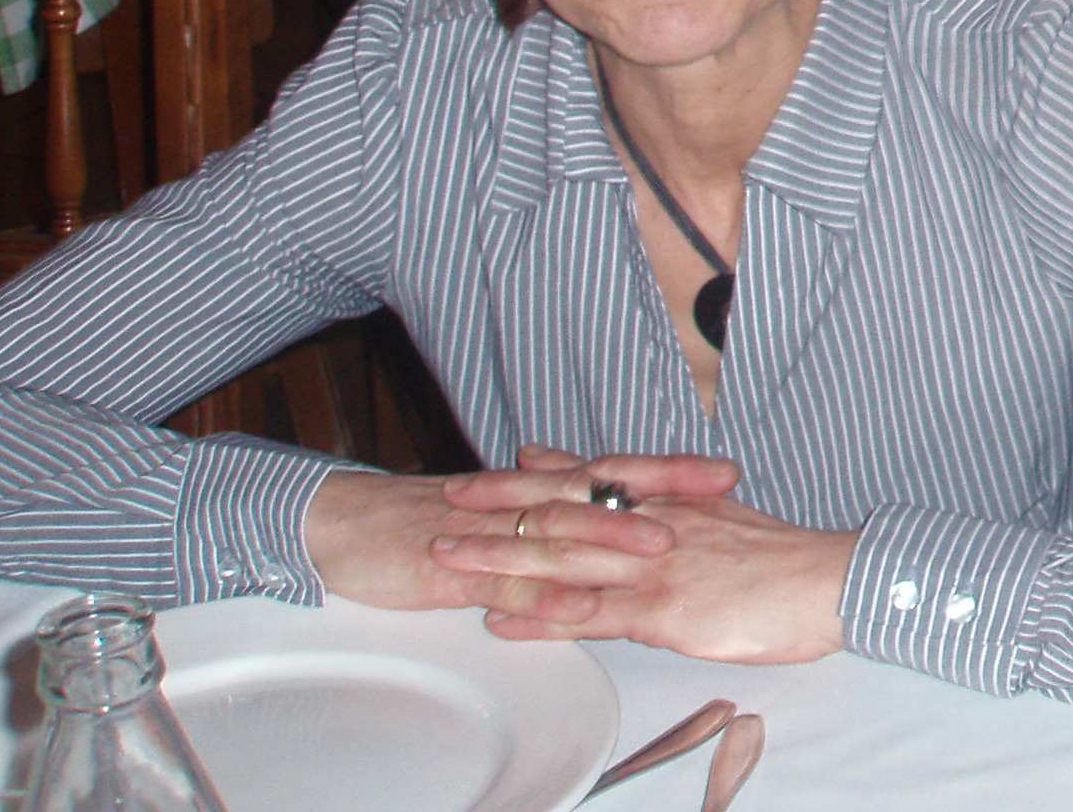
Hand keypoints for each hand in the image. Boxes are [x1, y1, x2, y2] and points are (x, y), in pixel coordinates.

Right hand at [304, 458, 684, 615]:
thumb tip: (612, 520)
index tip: (726, 471)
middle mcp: (523, 503)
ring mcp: (491, 535)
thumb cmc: (426, 524)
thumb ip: (554, 517)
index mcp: (537, 491)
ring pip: (562, 532)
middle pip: (602, 489)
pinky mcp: (455, 570)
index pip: (615, 473)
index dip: (670, 472)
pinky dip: (544, 594)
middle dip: (663, 489)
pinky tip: (577, 601)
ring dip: (613, 538)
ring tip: (663, 547)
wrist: (346, 528)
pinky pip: (506, 583)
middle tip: (719, 489)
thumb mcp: (500, 519)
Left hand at [432, 445, 853, 662]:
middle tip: (446, 502)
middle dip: (499, 506)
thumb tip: (634, 489)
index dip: (533, 477)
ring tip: (448, 556)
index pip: (590, 479)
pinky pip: (587, 614)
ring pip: (562, 557)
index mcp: (672, 499)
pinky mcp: (662, 610)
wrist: (829, 581)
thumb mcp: (727, 512)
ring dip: (500, 557)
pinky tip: (499, 620)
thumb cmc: (785, 556)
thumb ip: (675, 500)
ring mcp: (653, 566)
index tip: (485, 474)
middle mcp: (654, 524)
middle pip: (562, 510)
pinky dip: (537, 617)